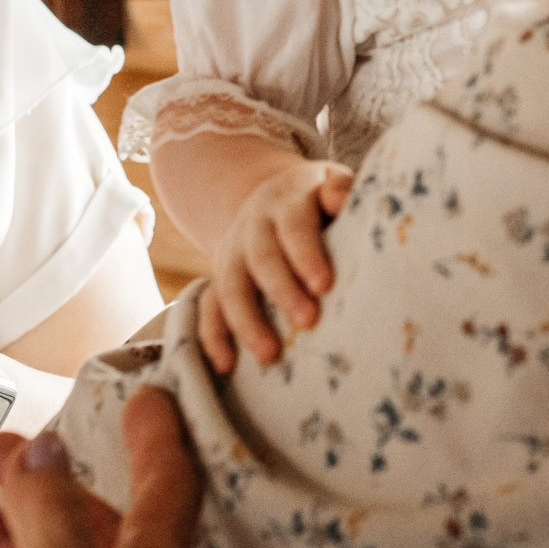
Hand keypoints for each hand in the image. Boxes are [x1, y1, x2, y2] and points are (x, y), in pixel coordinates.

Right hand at [201, 160, 353, 372]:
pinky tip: (226, 365)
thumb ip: (341, 189)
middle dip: (282, 291)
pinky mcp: (218, 278)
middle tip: (308, 322)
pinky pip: (208, 307)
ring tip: (270, 356)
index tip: (324, 285)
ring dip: (247, 322)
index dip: (306, 254)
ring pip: (230, 286)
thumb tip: (340, 199)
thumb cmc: (317, 200)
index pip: (294, 225)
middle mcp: (253, 226)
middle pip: (262, 258)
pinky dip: (213, 336)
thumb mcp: (329, 182)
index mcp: (285, 201)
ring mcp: (231, 252)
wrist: (268, 198)